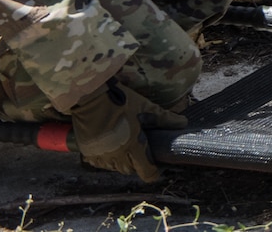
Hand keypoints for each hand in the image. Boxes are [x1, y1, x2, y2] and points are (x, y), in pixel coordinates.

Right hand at [69, 82, 186, 181]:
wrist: (90, 98)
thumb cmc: (121, 102)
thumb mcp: (146, 107)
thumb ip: (165, 118)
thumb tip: (183, 123)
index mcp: (133, 146)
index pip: (146, 172)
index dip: (154, 171)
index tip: (158, 165)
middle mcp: (116, 156)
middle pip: (131, 170)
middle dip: (139, 163)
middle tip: (144, 149)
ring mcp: (101, 156)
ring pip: (116, 168)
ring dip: (124, 161)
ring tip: (128, 146)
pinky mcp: (88, 153)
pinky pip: (102, 163)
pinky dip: (109, 159)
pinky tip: (113, 146)